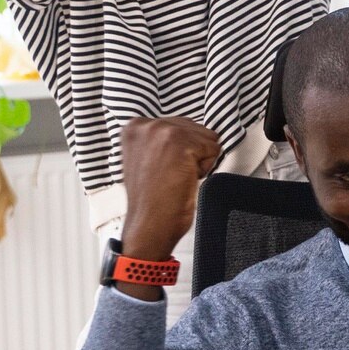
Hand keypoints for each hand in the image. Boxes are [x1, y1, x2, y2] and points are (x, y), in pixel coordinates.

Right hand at [116, 117, 220, 264]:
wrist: (149, 224)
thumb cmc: (152, 198)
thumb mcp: (146, 158)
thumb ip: (161, 140)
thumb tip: (189, 131)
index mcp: (135, 127)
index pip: (181, 125)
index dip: (181, 151)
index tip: (164, 168)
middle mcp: (146, 124)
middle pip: (196, 129)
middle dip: (191, 154)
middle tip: (170, 175)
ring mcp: (162, 132)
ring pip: (207, 138)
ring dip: (198, 160)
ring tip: (175, 177)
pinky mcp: (180, 143)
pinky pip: (213, 149)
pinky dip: (205, 168)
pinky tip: (184, 179)